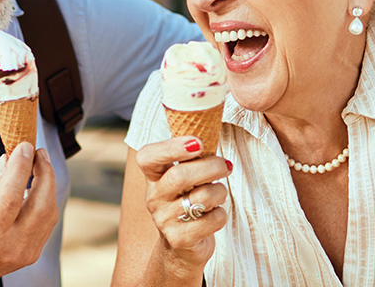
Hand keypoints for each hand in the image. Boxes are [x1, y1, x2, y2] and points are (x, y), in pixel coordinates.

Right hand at [0, 143, 56, 286]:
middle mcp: (12, 247)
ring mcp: (25, 253)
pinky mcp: (31, 253)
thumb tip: (8, 161)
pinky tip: (36, 186)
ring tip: (37, 164)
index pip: (12, 195)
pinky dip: (44, 200)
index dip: (21, 167)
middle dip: (44, 172)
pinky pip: (46, 222)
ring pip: (48, 212)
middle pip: (41, 204)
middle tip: (37, 152)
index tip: (25, 147)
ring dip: (47, 185)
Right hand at [135, 136, 231, 277]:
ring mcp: (164, 220)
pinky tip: (214, 215)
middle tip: (226, 165)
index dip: (171, 147)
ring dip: (219, 192)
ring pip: (201, 197)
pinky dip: (221, 215)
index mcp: (153, 178)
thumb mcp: (185, 178)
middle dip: (210, 167)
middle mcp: (154, 198)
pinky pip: (212, 220)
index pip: (147, 157)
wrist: (182, 246)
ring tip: (219, 193)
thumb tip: (211, 128)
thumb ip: (192, 157)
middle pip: (180, 176)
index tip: (197, 143)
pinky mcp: (179, 239)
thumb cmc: (189, 201)